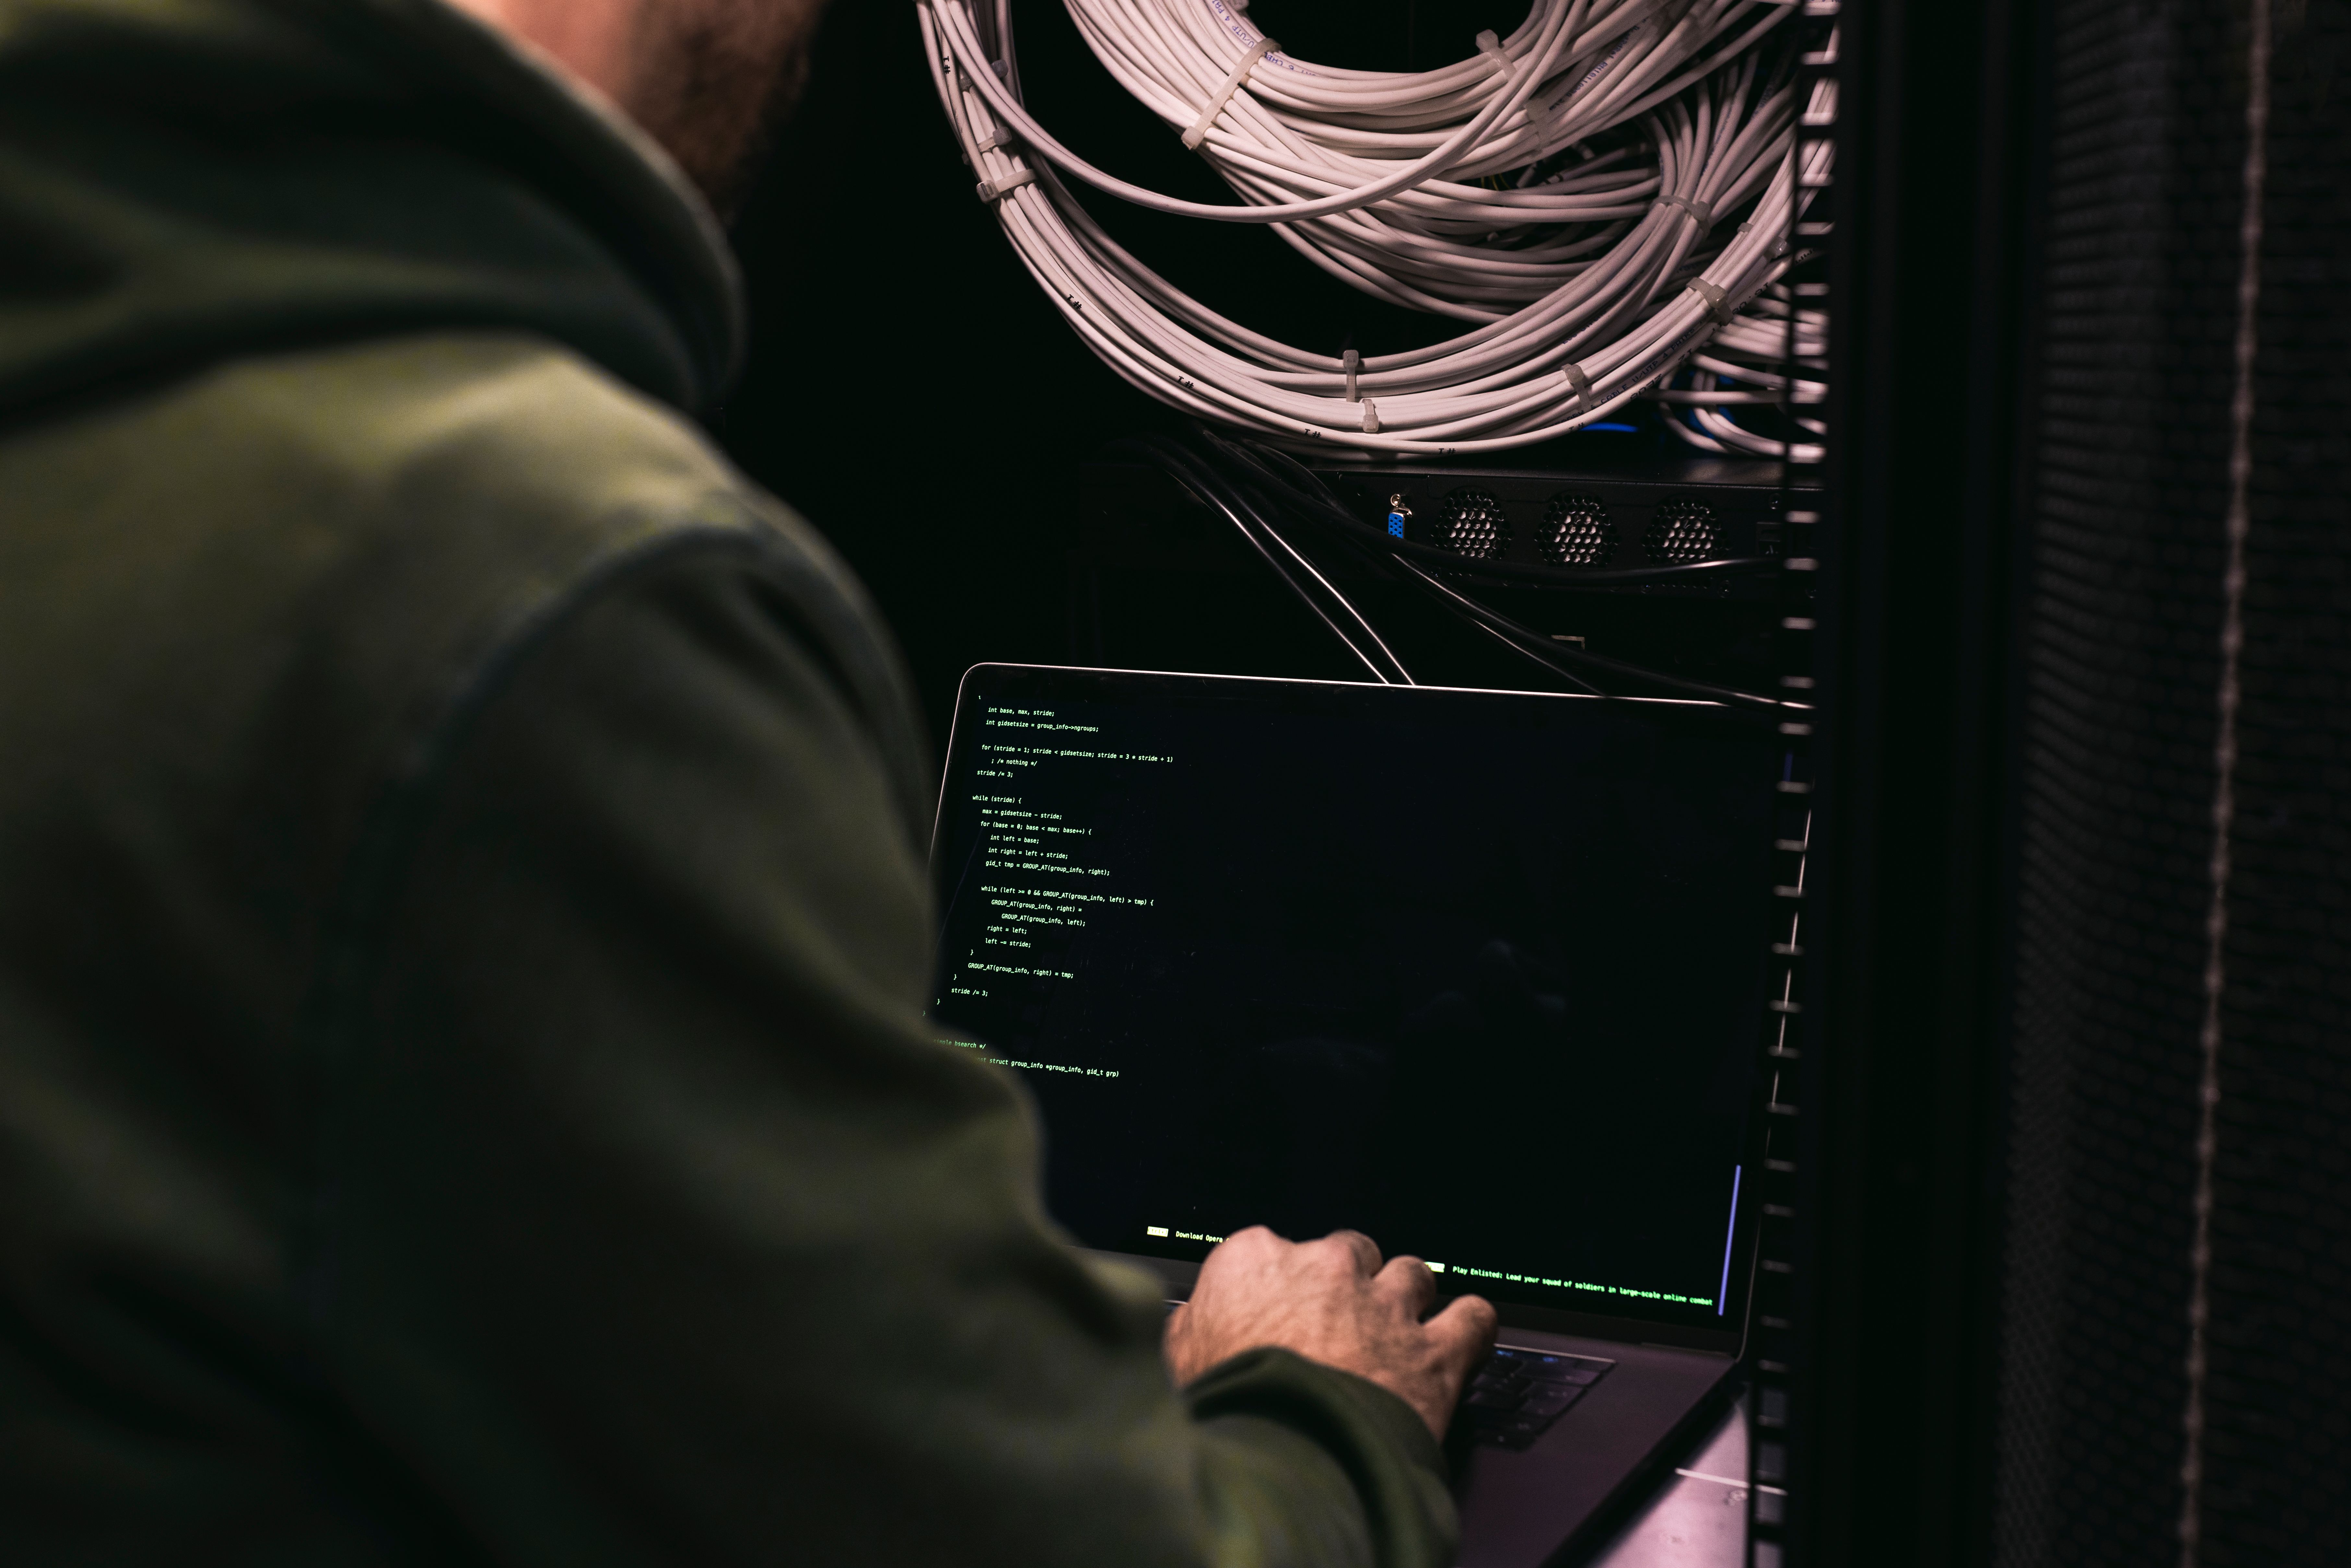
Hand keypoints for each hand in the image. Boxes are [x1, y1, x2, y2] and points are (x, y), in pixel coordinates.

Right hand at [1164, 1226, 1498, 1437]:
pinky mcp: (1433, 1349)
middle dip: (1349, 1285)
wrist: (1286, 1454)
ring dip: (1408, 1299)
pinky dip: (1471, 1327)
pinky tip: (1463, 1338)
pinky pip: (1472, 1317)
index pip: (1272, 1249)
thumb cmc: (1229, 1409)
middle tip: (1339, 1329)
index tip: (1280, 1312)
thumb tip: (1196, 1323)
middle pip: (1349, 1252)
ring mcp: (1385, 1305)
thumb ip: (1194, 1328)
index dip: (1281, 1286)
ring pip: (1412, 1273)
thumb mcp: (1179, 1361)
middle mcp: (1326, 1268)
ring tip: (1398, 1333)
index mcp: (1255, 1262)